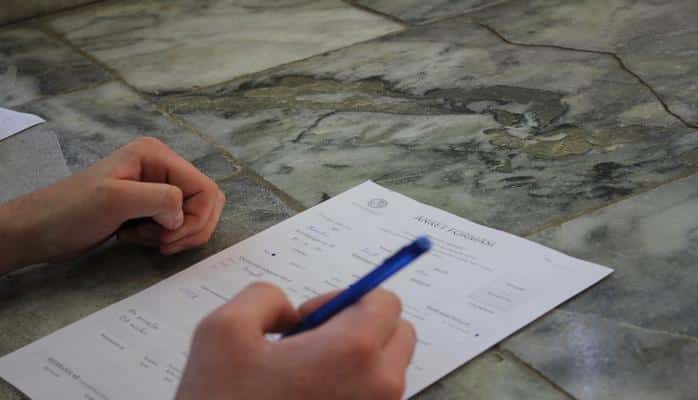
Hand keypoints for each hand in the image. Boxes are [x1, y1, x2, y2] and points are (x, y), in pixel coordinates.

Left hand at [0, 137, 224, 271]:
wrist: (38, 231)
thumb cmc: (70, 211)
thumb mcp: (116, 199)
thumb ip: (160, 199)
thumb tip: (183, 216)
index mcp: (157, 156)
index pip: (205, 189)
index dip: (196, 218)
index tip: (169, 236)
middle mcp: (161, 168)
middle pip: (206, 202)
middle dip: (190, 228)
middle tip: (162, 242)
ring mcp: (156, 188)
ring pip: (194, 216)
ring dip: (175, 235)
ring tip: (143, 238)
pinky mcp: (150, 208)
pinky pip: (177, 225)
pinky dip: (164, 238)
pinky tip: (135, 238)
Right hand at [176, 283, 416, 399]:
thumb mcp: (222, 330)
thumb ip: (265, 297)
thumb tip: (291, 313)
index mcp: (353, 351)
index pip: (386, 302)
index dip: (346, 299)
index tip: (311, 318)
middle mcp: (379, 387)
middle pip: (398, 334)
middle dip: (361, 327)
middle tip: (311, 342)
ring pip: (388, 370)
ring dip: (357, 361)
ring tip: (304, 375)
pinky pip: (374, 399)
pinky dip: (352, 389)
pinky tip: (307, 397)